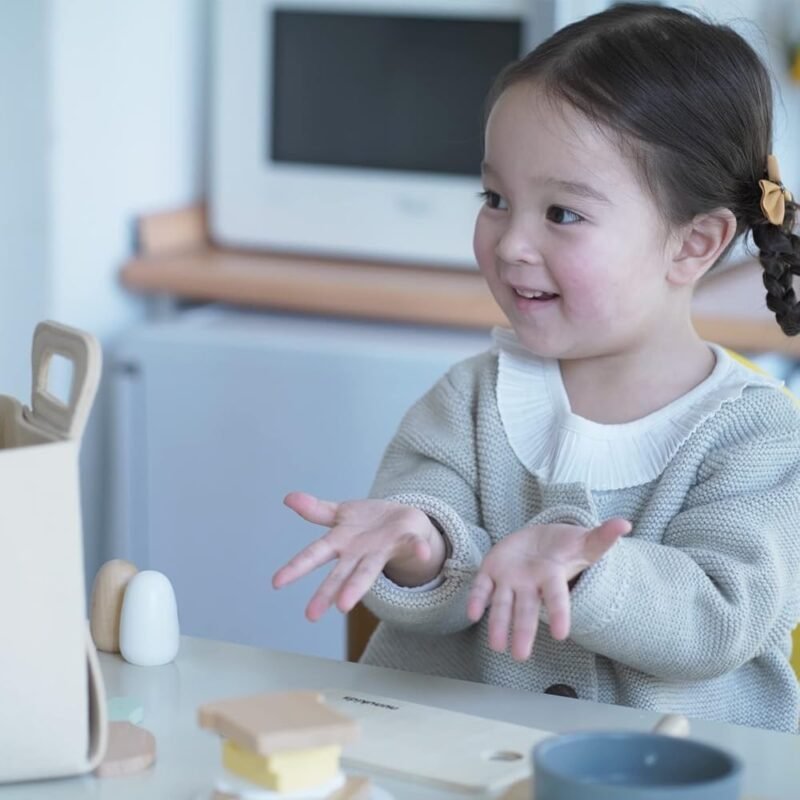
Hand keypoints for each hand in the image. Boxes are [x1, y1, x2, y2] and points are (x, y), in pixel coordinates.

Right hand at [272, 492, 445, 620]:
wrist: (403, 523)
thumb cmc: (369, 524)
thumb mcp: (341, 514)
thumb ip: (316, 510)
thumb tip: (289, 498)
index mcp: (341, 543)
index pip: (314, 555)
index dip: (295, 567)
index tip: (276, 582)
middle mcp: (360, 553)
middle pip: (341, 573)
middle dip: (327, 591)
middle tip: (311, 614)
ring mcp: (383, 550)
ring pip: (370, 568)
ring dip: (359, 585)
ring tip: (346, 605)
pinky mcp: (408, 541)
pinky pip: (415, 545)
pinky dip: (419, 549)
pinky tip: (423, 553)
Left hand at [467, 518, 630, 660]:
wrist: (542, 540)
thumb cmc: (566, 546)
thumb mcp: (584, 541)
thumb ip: (602, 536)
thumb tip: (625, 524)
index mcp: (552, 577)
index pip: (557, 598)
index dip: (558, 614)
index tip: (560, 635)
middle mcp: (530, 585)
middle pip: (526, 610)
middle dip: (523, 631)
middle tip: (520, 656)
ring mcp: (509, 580)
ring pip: (502, 604)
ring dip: (498, 624)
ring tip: (496, 646)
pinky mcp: (492, 571)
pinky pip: (482, 587)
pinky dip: (476, 599)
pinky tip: (472, 613)